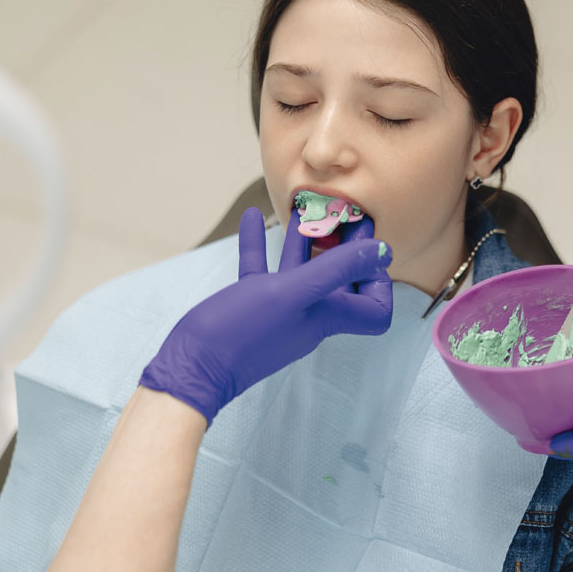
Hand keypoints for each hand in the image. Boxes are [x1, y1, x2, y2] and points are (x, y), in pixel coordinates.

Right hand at [139, 208, 392, 424]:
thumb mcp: (293, 293)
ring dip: (304, 237)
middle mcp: (308, 314)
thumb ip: (336, 270)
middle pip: (339, 278)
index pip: (373, 309)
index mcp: (326, 316)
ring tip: (305, 204)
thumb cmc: (242, 334)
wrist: (190, 367)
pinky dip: (260, 242)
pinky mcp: (249, 304)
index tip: (369, 249)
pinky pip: (261, 268)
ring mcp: (279, 309)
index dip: (378, 280)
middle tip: (344, 210)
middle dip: (344, 244)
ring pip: (300, 267)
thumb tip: (382, 251)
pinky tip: (252, 216)